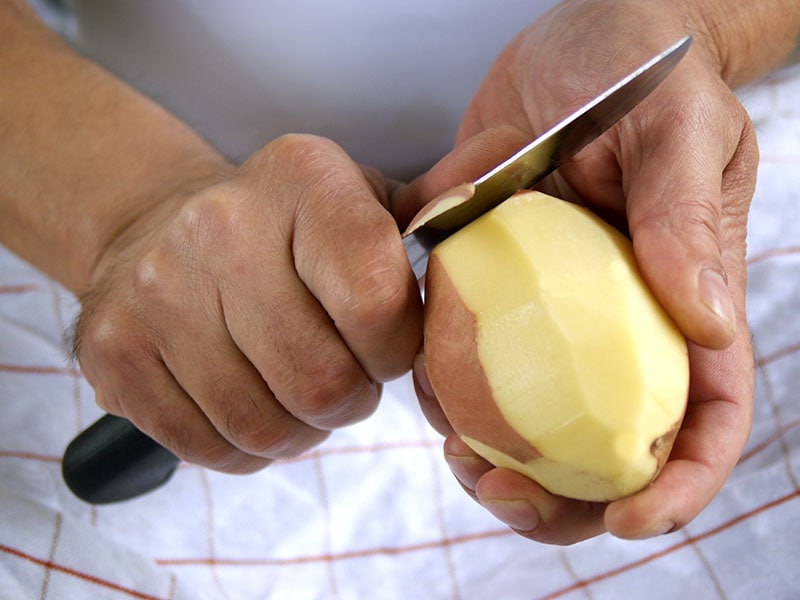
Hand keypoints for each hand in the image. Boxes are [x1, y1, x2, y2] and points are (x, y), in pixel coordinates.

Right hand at [73, 134, 422, 472]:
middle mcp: (219, 227)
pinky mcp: (114, 352)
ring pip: (268, 428)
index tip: (386, 343)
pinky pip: (211, 449)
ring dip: (302, 428)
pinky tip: (251, 402)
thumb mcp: (358, 201)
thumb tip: (479, 266)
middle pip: (324, 383)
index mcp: (303, 179)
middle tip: (345, 375)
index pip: (377, 302)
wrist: (157, 224)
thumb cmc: (283, 227)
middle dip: (352, 398)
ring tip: (297, 388)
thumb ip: (422, 235)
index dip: (397, 348)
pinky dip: (249, 447)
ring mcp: (156, 293)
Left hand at [399, 0, 757, 543]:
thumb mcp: (676, 128)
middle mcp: (616, 326)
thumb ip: (685, 217)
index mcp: (684, 304)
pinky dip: (445, 385)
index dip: (679, 482)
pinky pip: (468, 358)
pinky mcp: (493, 290)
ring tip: (455, 452)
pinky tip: (421, 379)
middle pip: (606, 446)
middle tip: (504, 493)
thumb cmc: (643, 72)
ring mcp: (550, 315)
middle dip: (564, 498)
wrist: (573, 47)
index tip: (628, 517)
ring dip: (492, 456)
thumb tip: (708, 323)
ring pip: (529, 419)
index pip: (705, 418)